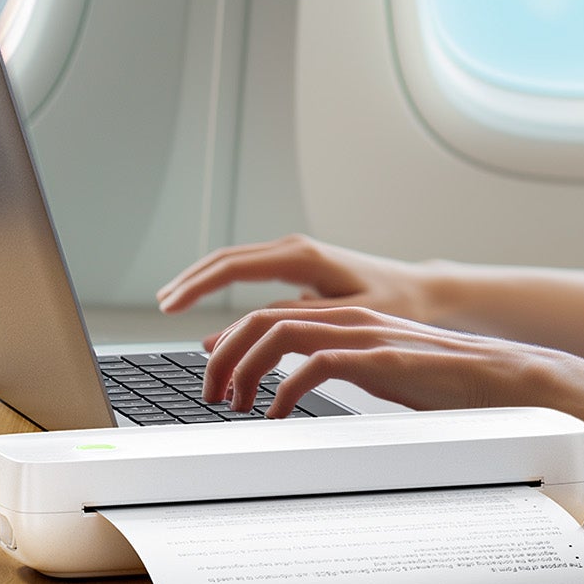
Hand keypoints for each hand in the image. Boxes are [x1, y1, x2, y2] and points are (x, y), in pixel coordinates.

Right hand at [156, 235, 436, 346]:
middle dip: (190, 281)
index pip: (232, 267)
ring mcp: (295, 255)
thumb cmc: (393, 305)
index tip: (168, 306)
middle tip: (161, 306)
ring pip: (235, 262)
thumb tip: (239, 334)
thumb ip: (291, 326)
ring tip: (172, 303)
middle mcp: (294, 249)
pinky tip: (207, 303)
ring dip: (202, 281)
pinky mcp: (299, 267)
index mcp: (302, 258)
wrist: (422, 292)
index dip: (196, 286)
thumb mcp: (344, 320)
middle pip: (226, 259)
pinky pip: (249, 270)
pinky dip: (222, 283)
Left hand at [197, 302, 572, 415]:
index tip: (214, 370)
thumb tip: (295, 390)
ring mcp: (363, 334)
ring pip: (279, 332)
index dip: (232, 340)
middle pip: (263, 318)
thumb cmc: (440, 380)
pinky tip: (277, 413)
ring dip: (244, 367)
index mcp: (346, 317)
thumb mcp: (377, 370)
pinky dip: (284, 389)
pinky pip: (314, 364)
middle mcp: (349, 317)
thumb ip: (338, 367)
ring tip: (233, 402)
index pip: (272, 314)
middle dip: (224, 354)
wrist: (497, 378)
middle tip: (210, 392)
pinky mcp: (378, 358)